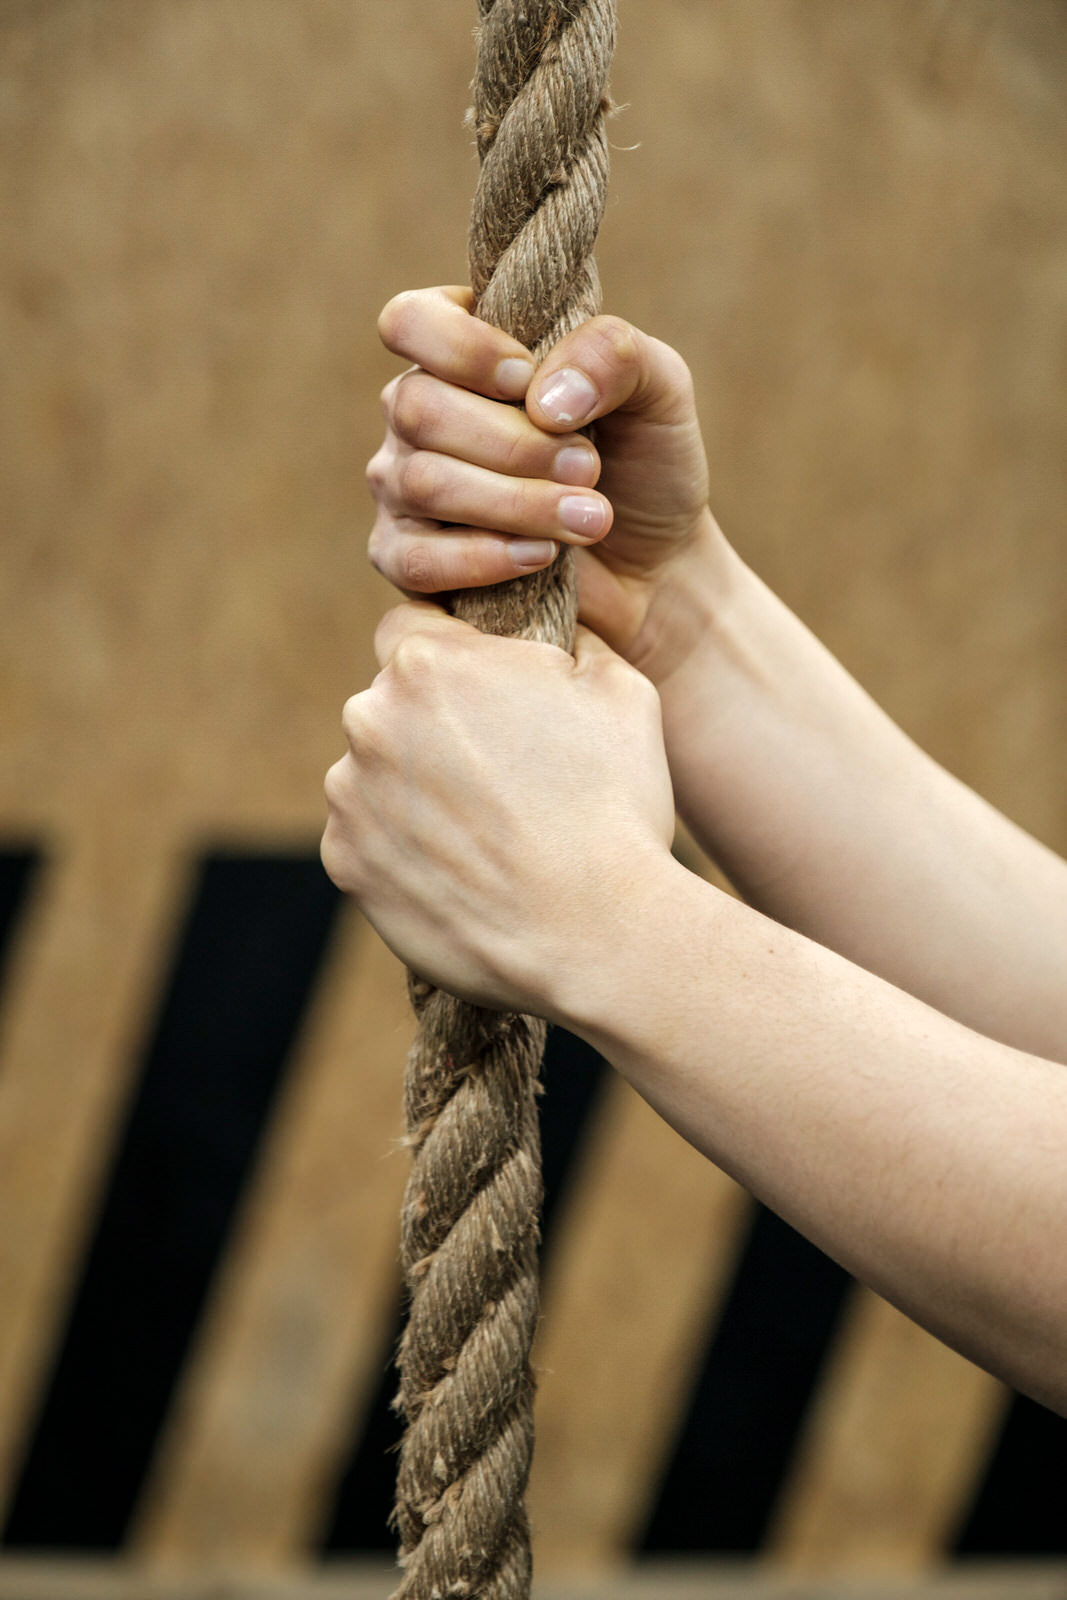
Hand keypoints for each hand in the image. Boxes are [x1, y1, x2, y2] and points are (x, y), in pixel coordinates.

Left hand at [321, 601, 675, 1014]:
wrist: (595, 932)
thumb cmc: (616, 804)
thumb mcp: (620, 688)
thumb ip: (570, 644)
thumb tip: (556, 634)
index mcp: (429, 661)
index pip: (412, 628)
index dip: (452, 657)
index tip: (485, 693)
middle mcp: (370, 718)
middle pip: (392, 703)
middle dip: (434, 725)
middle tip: (500, 772)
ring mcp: (349, 795)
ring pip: (376, 773)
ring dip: (416, 789)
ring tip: (487, 833)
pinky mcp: (344, 863)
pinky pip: (368, 839)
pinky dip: (404, 849)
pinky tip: (464, 871)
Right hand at [367, 286, 721, 683]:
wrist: (653, 569)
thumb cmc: (645, 467)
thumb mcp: (658, 390)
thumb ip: (613, 354)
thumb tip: (542, 398)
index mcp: (463, 351)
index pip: (411, 321)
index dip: (463, 349)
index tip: (530, 380)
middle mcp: (418, 414)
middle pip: (417, 408)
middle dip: (514, 443)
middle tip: (589, 467)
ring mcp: (404, 489)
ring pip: (422, 482)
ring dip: (516, 502)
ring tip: (590, 517)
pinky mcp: (410, 560)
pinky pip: (416, 559)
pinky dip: (484, 558)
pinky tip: (541, 556)